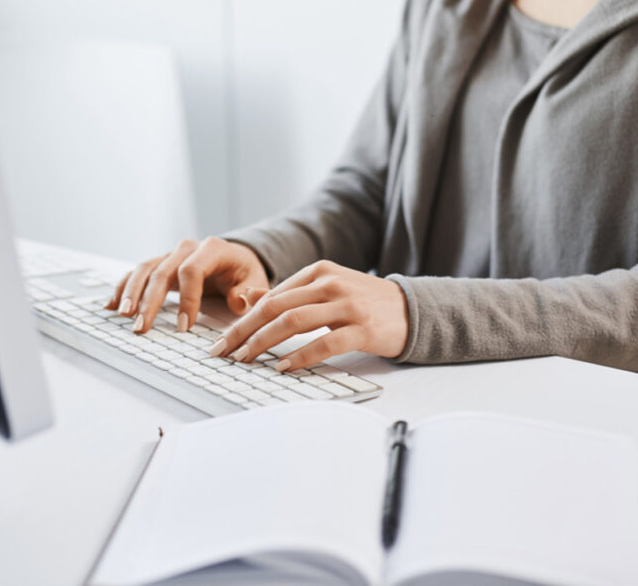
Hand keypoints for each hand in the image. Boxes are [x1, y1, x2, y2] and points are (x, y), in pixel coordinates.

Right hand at [106, 237, 269, 332]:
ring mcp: (171, 255)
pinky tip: (111, 305)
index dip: (187, 299)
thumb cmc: (245, 273)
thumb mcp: (255, 281)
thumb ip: (249, 292)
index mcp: (212, 249)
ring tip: (122, 315)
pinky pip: (137, 273)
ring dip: (131, 293)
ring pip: (145, 269)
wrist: (236, 260)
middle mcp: (187, 248)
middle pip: (162, 271)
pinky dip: (123, 287)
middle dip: (150, 301)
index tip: (183, 326)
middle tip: (142, 327)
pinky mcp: (160, 264)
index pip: (192, 271)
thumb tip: (239, 301)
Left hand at [209, 259, 408, 371]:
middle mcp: (330, 284)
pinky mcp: (363, 328)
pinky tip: (283, 366)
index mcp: (318, 272)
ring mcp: (347, 305)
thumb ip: (292, 293)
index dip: (242, 319)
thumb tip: (251, 297)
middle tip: (224, 352)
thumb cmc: (366, 303)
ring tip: (246, 359)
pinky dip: (300, 356)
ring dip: (264, 342)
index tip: (223, 340)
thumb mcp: (327, 289)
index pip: (271, 297)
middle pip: (276, 307)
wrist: (414, 310)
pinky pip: (325, 343)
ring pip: (294, 321)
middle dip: (244, 331)